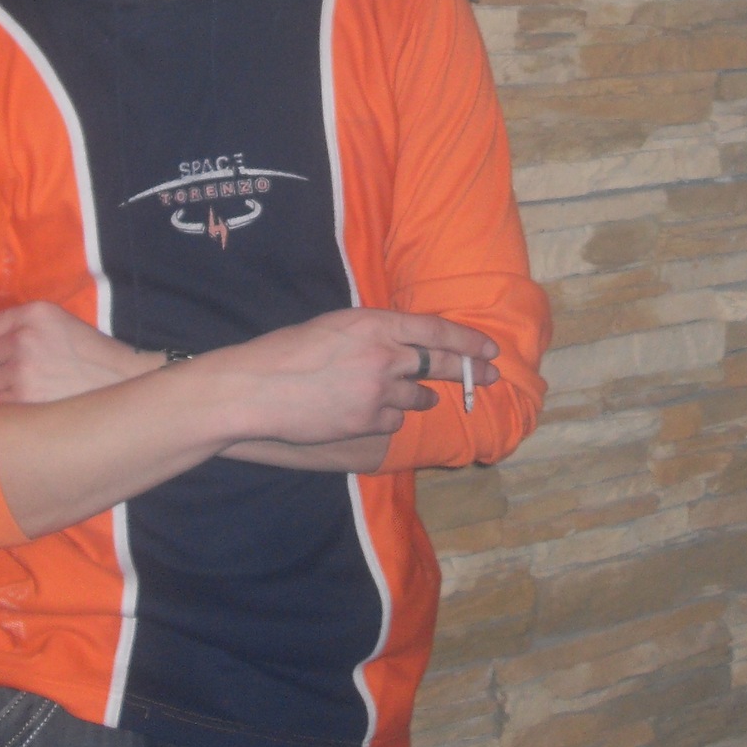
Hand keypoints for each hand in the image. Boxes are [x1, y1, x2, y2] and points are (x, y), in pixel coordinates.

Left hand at [0, 302, 161, 403]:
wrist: (122, 382)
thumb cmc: (89, 354)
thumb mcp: (60, 323)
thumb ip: (22, 325)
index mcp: (35, 313)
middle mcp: (25, 337)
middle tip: (15, 377)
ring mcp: (22, 369)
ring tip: (23, 394)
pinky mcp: (24, 399)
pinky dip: (4, 408)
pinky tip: (24, 408)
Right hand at [214, 306, 497, 446]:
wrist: (255, 389)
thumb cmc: (286, 351)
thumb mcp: (335, 325)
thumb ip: (373, 332)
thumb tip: (403, 341)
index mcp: (375, 324)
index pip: (437, 331)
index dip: (469, 340)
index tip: (490, 348)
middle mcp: (384, 355)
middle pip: (444, 364)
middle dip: (472, 371)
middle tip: (491, 375)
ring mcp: (378, 392)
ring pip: (418, 398)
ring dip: (416, 397)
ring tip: (398, 394)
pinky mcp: (367, 422)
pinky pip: (394, 422)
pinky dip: (387, 419)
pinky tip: (364, 413)